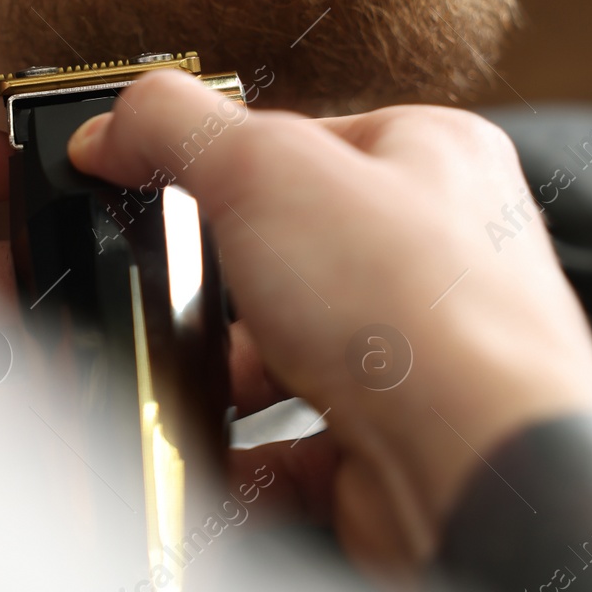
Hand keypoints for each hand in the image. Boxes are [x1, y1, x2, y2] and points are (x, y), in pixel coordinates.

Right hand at [68, 70, 591, 578]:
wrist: (475, 469)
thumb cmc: (418, 307)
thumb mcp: (266, 169)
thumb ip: (177, 127)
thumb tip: (117, 121)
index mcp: (435, 158)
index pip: (307, 137)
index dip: (221, 156)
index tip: (146, 175)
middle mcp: (443, 257)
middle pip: (294, 253)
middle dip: (219, 283)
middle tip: (166, 288)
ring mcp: (423, 359)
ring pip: (293, 356)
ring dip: (225, 375)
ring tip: (178, 380)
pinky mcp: (396, 448)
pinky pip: (295, 452)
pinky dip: (239, 459)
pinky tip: (206, 455)